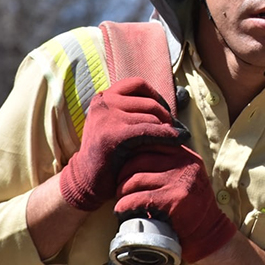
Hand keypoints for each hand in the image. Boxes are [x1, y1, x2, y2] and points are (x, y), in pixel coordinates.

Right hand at [59, 78, 187, 210]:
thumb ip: (136, 111)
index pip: (138, 84)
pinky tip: (179, 141)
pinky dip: (167, 136)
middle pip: (149, 102)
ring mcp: (107, 117)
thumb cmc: (109, 154)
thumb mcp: (118, 125)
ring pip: (152, 117)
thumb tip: (179, 98)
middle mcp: (103, 102)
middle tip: (177, 132)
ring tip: (178, 140)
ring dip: (168, 129)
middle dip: (167, 117)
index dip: (157, 96)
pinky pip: (149, 130)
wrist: (86, 180)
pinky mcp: (113, 134)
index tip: (166, 113)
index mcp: (104, 97)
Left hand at [114, 145, 236, 262]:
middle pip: (138, 160)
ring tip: (119, 199)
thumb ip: (169, 161)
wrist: (208, 230)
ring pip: (135, 179)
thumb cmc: (190, 203)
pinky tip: (121, 210)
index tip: (121, 167)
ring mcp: (180, 181)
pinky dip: (124, 206)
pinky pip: (138, 199)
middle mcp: (184, 163)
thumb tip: (135, 149)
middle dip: (122, 174)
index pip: (150, 143)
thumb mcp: (185, 174)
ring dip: (121, 191)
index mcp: (185, 154)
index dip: (130, 154)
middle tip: (117, 187)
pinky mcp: (173, 200)